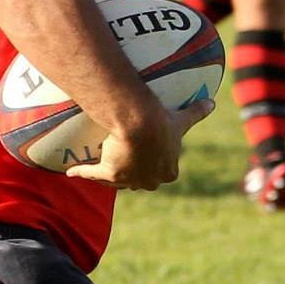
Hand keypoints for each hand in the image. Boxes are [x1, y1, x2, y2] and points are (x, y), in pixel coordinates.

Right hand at [66, 100, 212, 189]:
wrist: (141, 124)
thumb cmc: (163, 122)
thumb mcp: (182, 118)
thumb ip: (197, 112)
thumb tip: (212, 102)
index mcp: (168, 172)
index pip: (161, 171)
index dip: (154, 163)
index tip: (147, 152)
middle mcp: (149, 181)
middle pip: (140, 179)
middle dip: (134, 172)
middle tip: (126, 157)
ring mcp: (128, 180)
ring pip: (118, 180)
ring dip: (110, 174)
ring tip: (102, 163)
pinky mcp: (109, 175)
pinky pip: (93, 175)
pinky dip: (82, 172)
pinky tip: (71, 171)